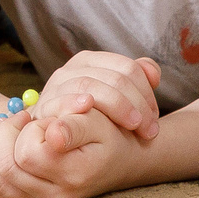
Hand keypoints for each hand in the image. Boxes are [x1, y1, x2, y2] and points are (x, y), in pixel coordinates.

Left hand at [0, 96, 130, 197]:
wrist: (120, 160)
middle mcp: (56, 195)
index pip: (27, 153)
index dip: (31, 128)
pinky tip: (3, 147)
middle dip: (7, 134)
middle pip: (5, 167)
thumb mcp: (99, 120)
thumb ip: (75, 125)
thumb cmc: (108, 134)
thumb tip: (53, 135)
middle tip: (25, 119)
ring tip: (14, 132)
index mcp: (74, 173)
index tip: (46, 118)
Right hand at [35, 52, 162, 144]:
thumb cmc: (91, 119)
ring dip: (117, 106)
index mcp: (92, 61)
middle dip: (137, 105)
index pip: (128, 68)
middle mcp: (72, 69)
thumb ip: (137, 81)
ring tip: (134, 126)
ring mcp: (56, 86)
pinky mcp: (44, 106)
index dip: (146, 93)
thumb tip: (154, 75)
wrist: (53, 136)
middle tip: (149, 130)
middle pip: (114, 79)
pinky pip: (61, 100)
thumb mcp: (115, 98)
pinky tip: (88, 107)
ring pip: (91, 86)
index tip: (154, 119)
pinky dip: (75, 102)